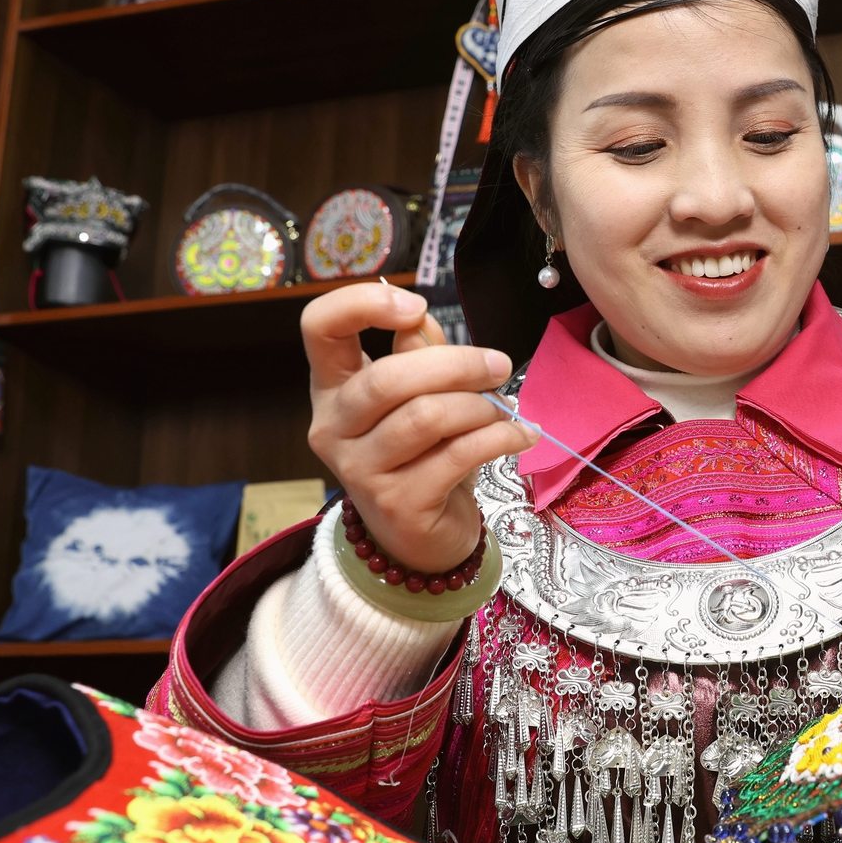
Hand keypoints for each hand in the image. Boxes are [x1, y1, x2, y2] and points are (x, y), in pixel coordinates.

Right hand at [303, 282, 535, 573]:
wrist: (422, 538)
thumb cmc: (422, 454)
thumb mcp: (419, 395)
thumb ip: (419, 353)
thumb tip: (421, 317)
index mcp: (332, 387)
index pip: (319, 327)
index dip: (362, 304)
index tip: (416, 306)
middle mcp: (332, 427)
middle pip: (387, 379)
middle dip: (456, 364)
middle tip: (499, 365)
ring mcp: (359, 469)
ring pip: (426, 417)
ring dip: (480, 406)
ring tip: (507, 411)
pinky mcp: (397, 503)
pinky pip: (457, 455)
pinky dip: (501, 438)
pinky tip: (522, 436)